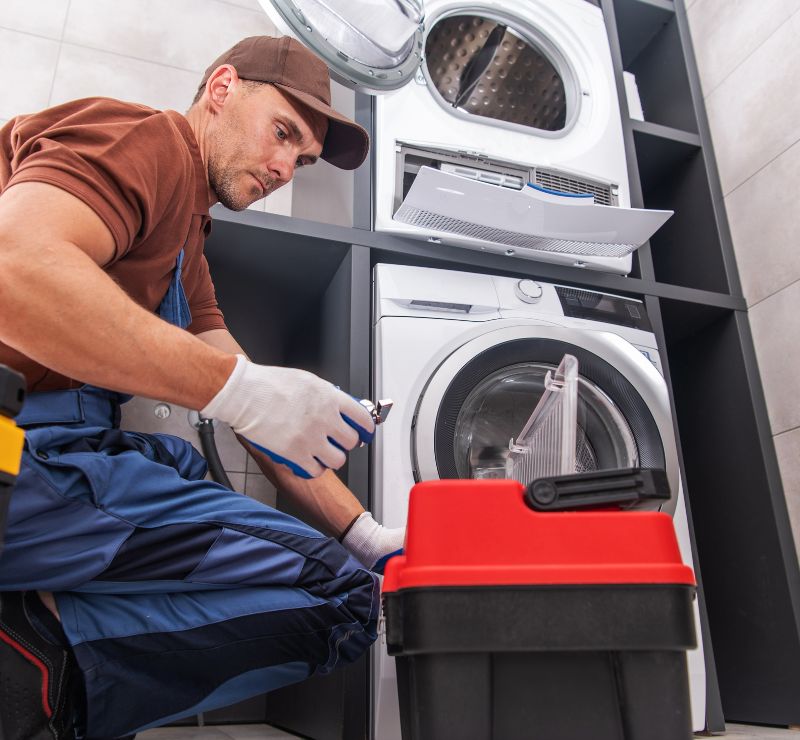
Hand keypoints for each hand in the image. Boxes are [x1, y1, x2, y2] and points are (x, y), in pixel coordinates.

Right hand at [201, 355, 374, 477]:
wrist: (244, 394)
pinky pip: (315, 471)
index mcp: (330, 398)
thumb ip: (326, 396)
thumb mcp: (308, 381)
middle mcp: (325, 419)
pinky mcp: (295, 454)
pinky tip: (308, 461)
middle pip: (351, 441)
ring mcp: (311, 438)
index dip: (366, 428)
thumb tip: (338, 408)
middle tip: (337, 442)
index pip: (363, 418)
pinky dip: (313, 468)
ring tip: (322, 453)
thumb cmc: (269, 384)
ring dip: (331, 458)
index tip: (364, 433)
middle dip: (345, 443)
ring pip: (337, 460)